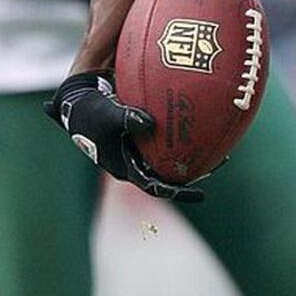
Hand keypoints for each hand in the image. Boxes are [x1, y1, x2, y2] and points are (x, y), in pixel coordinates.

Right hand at [43, 72, 204, 202]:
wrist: (77, 100)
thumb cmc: (90, 110)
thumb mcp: (108, 115)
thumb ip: (128, 119)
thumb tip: (151, 123)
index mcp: (124, 168)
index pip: (155, 187)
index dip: (178, 192)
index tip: (200, 194)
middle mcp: (133, 163)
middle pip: (166, 174)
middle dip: (191, 172)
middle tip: (218, 162)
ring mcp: (136, 150)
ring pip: (167, 156)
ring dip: (189, 153)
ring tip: (217, 144)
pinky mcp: (140, 135)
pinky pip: (164, 139)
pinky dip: (180, 134)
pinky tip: (202, 120)